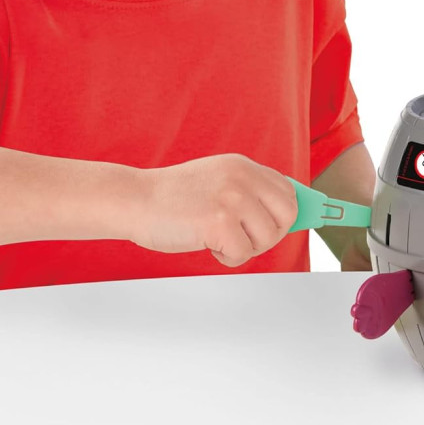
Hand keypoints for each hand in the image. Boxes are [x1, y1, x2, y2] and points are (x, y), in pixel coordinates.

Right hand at [133, 154, 297, 267]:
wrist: (135, 200)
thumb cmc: (172, 198)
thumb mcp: (217, 180)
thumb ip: (247, 190)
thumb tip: (284, 214)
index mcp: (243, 166)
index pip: (288, 191)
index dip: (284, 215)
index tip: (276, 228)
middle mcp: (242, 177)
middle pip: (288, 215)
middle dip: (270, 235)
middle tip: (243, 239)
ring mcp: (232, 198)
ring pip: (268, 238)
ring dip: (245, 248)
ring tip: (218, 239)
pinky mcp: (219, 222)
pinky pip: (243, 254)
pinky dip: (227, 258)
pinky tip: (207, 244)